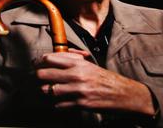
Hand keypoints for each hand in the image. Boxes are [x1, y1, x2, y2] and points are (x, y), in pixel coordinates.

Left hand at [36, 49, 154, 114]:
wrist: (123, 94)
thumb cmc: (105, 78)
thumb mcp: (89, 64)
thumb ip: (72, 59)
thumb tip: (55, 57)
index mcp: (78, 63)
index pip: (49, 58)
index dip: (40, 62)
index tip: (38, 64)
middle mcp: (76, 75)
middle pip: (44, 74)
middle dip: (38, 77)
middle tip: (38, 79)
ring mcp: (77, 90)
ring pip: (48, 90)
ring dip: (46, 91)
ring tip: (47, 91)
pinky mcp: (80, 104)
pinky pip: (58, 105)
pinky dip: (56, 104)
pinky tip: (59, 101)